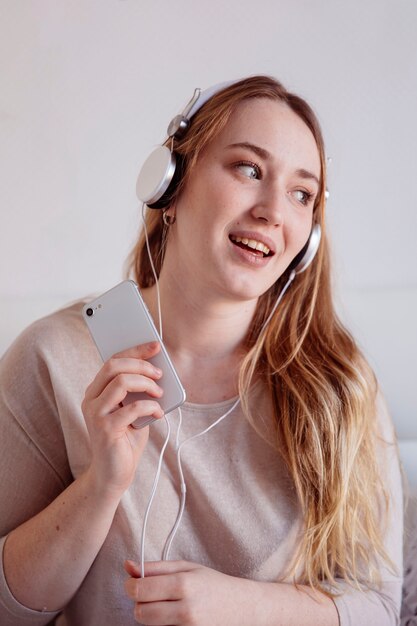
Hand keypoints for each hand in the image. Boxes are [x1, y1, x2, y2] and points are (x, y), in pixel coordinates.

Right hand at [82, 341, 164, 497]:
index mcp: (96, 390)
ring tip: (159, 394)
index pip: (113, 360)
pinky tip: (158, 413)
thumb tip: (158, 368)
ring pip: (121, 382)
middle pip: (114, 366)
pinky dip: (150, 407)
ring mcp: (95, 414)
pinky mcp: (105, 429)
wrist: (114, 474)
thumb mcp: (133, 408)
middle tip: (160, 373)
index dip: (135, 350)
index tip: (156, 345)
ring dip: (146, 384)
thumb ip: (138, 391)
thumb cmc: (126, 438)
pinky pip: (132, 408)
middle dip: (141, 364)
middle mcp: (91, 399)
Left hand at [124, 559, 260, 625]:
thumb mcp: (187, 568)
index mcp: (183, 585)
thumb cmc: (213, 584)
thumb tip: (127, 565)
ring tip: (167, 606)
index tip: (134, 582)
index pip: (139, 590)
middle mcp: (185, 611)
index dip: (131, 586)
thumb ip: (155, 567)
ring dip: (151, 616)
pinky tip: (175, 618)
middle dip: (140, 603)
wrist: (242, 608)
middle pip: (140, 613)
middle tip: (153, 595)